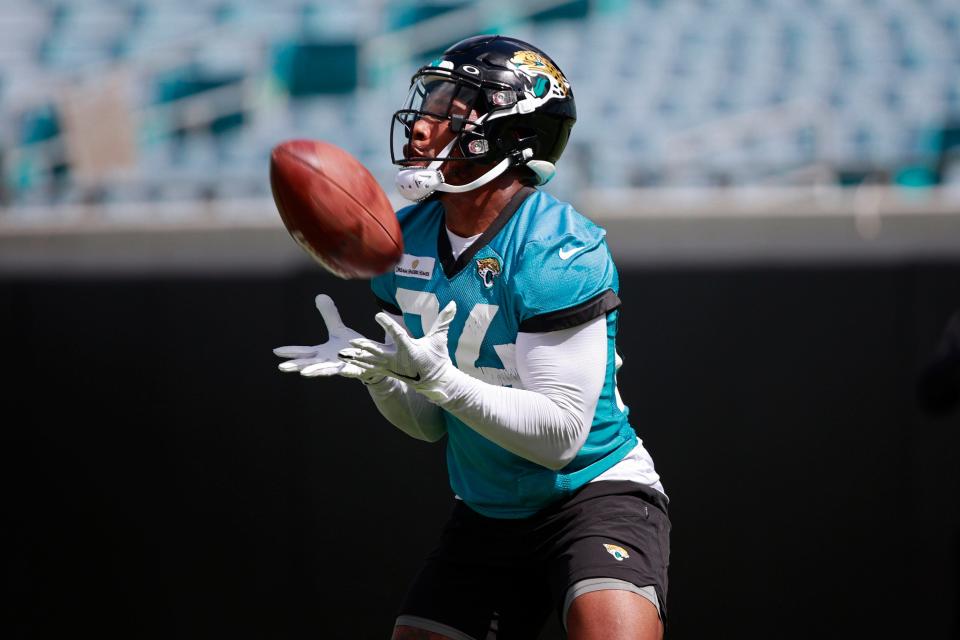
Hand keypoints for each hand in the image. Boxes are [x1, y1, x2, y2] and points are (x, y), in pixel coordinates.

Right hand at [273, 294, 380, 381]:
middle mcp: (328, 361)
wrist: (371, 361)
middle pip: (309, 364)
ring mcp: (340, 367)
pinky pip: (347, 370)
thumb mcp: (338, 330)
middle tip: (281, 367)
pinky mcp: (353, 370)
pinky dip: (342, 369)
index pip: (303, 352)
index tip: (275, 351)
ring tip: (303, 373)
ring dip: (315, 371)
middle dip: (296, 365)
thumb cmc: (351, 348)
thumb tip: (320, 296)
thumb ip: (329, 315)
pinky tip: (339, 368)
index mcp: (321, 353)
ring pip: (325, 370)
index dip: (290, 352)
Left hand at [339, 301, 456, 399]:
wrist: (435, 381)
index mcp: (410, 350)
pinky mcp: (386, 371)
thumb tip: (453, 304)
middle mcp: (398, 359)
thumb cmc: (437, 358)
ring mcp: (391, 367)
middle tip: (352, 342)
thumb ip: (444, 321)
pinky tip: (346, 360)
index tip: (378, 315)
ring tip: (342, 353)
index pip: (398, 335)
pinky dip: (357, 364)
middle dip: (365, 347)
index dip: (388, 324)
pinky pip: (369, 367)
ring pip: (370, 361)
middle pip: (378, 351)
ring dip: (356, 357)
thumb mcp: (439, 339)